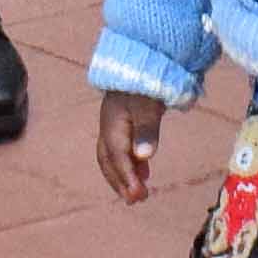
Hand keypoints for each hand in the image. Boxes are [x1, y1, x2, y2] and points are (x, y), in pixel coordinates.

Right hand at [96, 88, 166, 204]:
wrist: (141, 57)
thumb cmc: (145, 82)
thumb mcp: (148, 105)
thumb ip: (146, 130)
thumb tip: (143, 156)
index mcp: (113, 125)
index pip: (118, 158)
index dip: (127, 178)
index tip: (139, 196)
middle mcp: (109, 127)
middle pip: (109, 161)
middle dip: (120, 182)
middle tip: (135, 200)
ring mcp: (114, 124)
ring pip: (113, 157)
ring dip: (124, 175)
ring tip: (139, 192)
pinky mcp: (123, 121)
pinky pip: (120, 148)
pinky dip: (130, 163)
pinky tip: (144, 170)